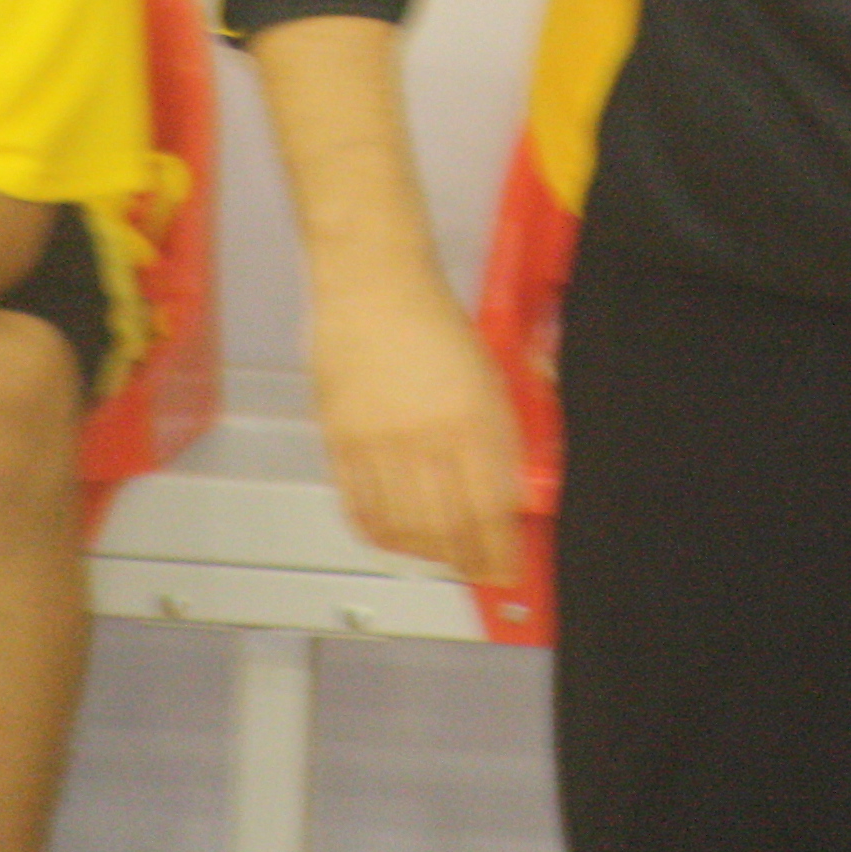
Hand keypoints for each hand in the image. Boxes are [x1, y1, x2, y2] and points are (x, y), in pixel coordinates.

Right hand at [309, 269, 529, 585]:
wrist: (373, 280)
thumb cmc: (435, 318)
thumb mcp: (489, 372)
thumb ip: (499, 434)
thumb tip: (511, 491)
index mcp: (474, 416)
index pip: (490, 510)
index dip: (498, 552)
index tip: (506, 569)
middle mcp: (427, 435)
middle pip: (446, 530)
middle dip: (466, 562)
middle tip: (476, 570)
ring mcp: (378, 441)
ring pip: (402, 529)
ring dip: (424, 554)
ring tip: (438, 557)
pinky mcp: (339, 440)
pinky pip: (359, 508)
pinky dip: (380, 535)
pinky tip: (394, 537)